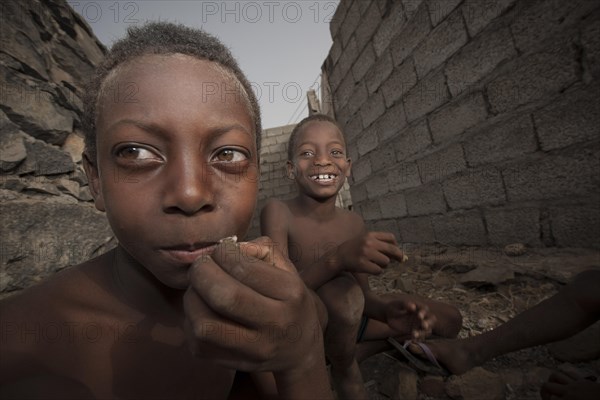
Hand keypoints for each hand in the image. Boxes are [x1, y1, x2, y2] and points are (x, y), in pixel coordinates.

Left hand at [183, 236, 324, 373]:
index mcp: (290, 292)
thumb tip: (229, 247)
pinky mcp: (235, 365)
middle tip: (201, 267)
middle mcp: (276, 323)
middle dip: (201, 274)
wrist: (300, 348)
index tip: (219, 252)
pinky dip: (191, 323)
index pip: (243, 267)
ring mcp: (256, 349)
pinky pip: (198, 345)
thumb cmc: (288, 299)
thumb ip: (261, 249)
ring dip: (191, 300)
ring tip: (198, 290)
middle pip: (223, 297)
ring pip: (204, 325)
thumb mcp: (287, 268)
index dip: (221, 253)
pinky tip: (201, 311)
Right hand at [336, 232, 405, 274]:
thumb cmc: (354, 249)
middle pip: (391, 250)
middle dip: (398, 256)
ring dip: (383, 265)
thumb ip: (379, 243)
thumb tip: (399, 254)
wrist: (337, 256)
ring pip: (386, 262)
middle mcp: (369, 243)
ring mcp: (365, 253)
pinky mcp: (362, 264)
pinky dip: (377, 272)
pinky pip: (378, 271)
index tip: (397, 251)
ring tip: (374, 264)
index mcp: (370, 235)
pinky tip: (370, 269)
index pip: (390, 237)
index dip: (396, 245)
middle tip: (401, 260)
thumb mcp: (365, 240)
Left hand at [384, 295, 434, 339]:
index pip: (425, 310)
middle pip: (431, 320)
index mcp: (418, 307)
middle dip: (428, 323)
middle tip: (423, 325)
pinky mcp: (415, 332)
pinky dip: (418, 339)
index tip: (419, 316)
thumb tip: (413, 306)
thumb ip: (405, 304)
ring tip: (414, 335)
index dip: (423, 313)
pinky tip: (413, 340)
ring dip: (422, 333)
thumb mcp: (398, 304)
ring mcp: (419, 325)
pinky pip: (420, 337)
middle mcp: (421, 317)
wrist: (389, 315)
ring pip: (426, 330)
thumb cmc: (394, 307)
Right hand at [541, 370, 599, 399]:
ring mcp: (575, 384)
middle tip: (547, 398)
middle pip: (547, 386)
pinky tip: (565, 381)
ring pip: (555, 375)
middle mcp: (569, 390)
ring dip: (551, 381)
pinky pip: (569, 373)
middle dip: (544, 392)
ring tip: (552, 388)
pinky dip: (564, 376)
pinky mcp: (582, 380)